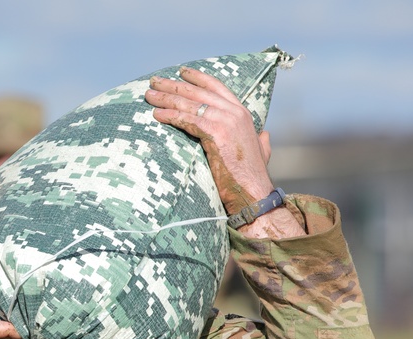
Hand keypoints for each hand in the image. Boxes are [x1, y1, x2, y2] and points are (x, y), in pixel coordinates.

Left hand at [145, 67, 302, 237]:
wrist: (253, 192)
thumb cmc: (251, 178)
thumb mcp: (260, 152)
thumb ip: (261, 140)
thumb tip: (264, 135)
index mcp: (242, 113)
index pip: (217, 87)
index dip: (198, 78)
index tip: (180, 72)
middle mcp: (234, 113)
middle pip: (198, 93)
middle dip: (173, 86)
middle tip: (154, 82)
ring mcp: (226, 121)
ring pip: (190, 104)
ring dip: (166, 99)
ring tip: (149, 96)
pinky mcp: (216, 133)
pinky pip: (188, 120)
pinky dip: (171, 116)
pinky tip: (157, 115)